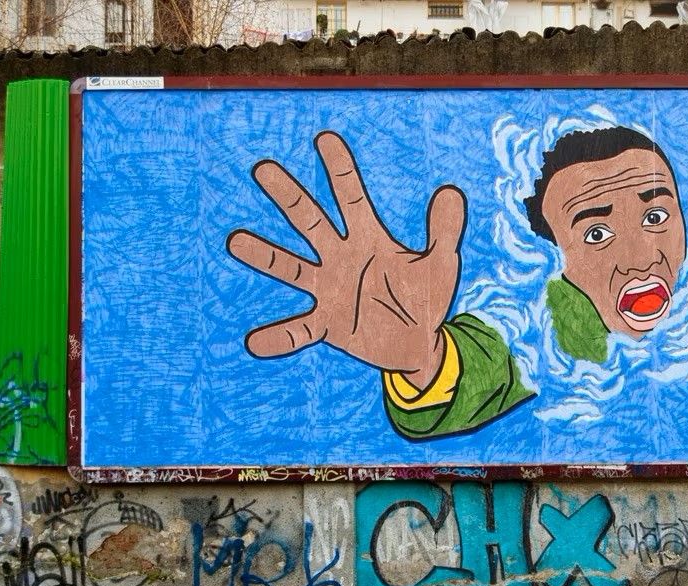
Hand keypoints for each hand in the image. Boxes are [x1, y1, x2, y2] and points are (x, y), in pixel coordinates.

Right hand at [227, 132, 466, 389]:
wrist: (418, 344)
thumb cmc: (427, 298)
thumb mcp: (441, 264)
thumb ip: (445, 230)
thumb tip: (451, 192)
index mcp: (370, 239)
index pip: (351, 198)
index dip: (340, 170)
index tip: (324, 139)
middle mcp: (343, 259)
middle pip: (311, 222)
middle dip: (290, 196)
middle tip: (263, 168)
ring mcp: (331, 291)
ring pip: (292, 268)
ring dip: (266, 256)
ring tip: (236, 241)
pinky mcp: (328, 324)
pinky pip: (300, 330)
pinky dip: (280, 336)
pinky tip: (256, 341)